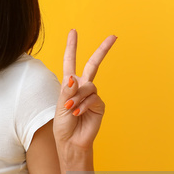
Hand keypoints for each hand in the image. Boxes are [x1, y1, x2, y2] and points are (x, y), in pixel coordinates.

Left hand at [53, 30, 115, 152]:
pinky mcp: (100, 105)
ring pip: (88, 86)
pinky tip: (77, 113)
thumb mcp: (60, 106)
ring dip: (78, 97)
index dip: (72, 46)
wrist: (71, 141)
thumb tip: (73, 78)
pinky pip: (93, 98)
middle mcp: (82, 87)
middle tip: (113, 36)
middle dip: (102, 50)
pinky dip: (83, 105)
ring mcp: (92, 95)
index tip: (73, 31)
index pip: (70, 61)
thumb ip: (67, 91)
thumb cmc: (63, 124)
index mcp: (69, 84)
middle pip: (93, 64)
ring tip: (71, 109)